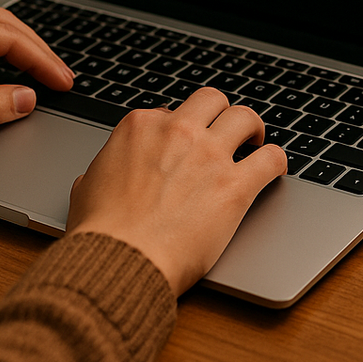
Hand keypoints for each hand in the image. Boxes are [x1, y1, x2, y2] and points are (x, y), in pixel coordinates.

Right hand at [66, 88, 286, 295]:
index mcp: (139, 127)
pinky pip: (271, 158)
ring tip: (256, 143)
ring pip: (245, 117)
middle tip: (226, 131)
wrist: (121, 261)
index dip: (179, 130)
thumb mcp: (86, 188)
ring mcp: (209, 155)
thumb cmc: (100, 233)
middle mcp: (177, 131)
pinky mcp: (236, 186)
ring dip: (253, 129)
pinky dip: (276, 161)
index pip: (169, 112)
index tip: (184, 146)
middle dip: (220, 114)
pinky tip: (274, 170)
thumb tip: (98, 177)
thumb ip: (101, 172)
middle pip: (211, 101)